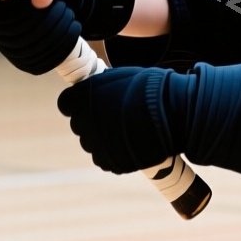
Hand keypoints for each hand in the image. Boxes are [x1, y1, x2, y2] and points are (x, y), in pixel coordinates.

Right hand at [0, 0, 135, 71]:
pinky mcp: (21, 59)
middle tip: (66, 8)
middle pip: (22, 35)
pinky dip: (60, 50)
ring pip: (33, 50)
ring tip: (70, 18)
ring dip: (59, 34)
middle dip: (51, 21)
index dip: (35, 13)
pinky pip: (39, 63)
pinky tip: (71, 34)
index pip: (10, 17)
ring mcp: (6, 45)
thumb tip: (42, 0)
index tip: (55, 2)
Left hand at [57, 62, 240, 175]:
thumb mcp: (122, 76)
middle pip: (79, 125)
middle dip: (93, 121)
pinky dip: (116, 154)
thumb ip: (102, 85)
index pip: (66, 104)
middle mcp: (83, 123)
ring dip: (104, 139)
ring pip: (93, 144)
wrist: (174, 113)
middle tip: (116, 117)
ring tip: (129, 131)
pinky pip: (106, 159)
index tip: (91, 103)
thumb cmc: (152, 88)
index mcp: (81, 98)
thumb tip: (95, 89)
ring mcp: (97, 145)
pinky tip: (132, 144)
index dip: (78, 103)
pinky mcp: (111, 163)